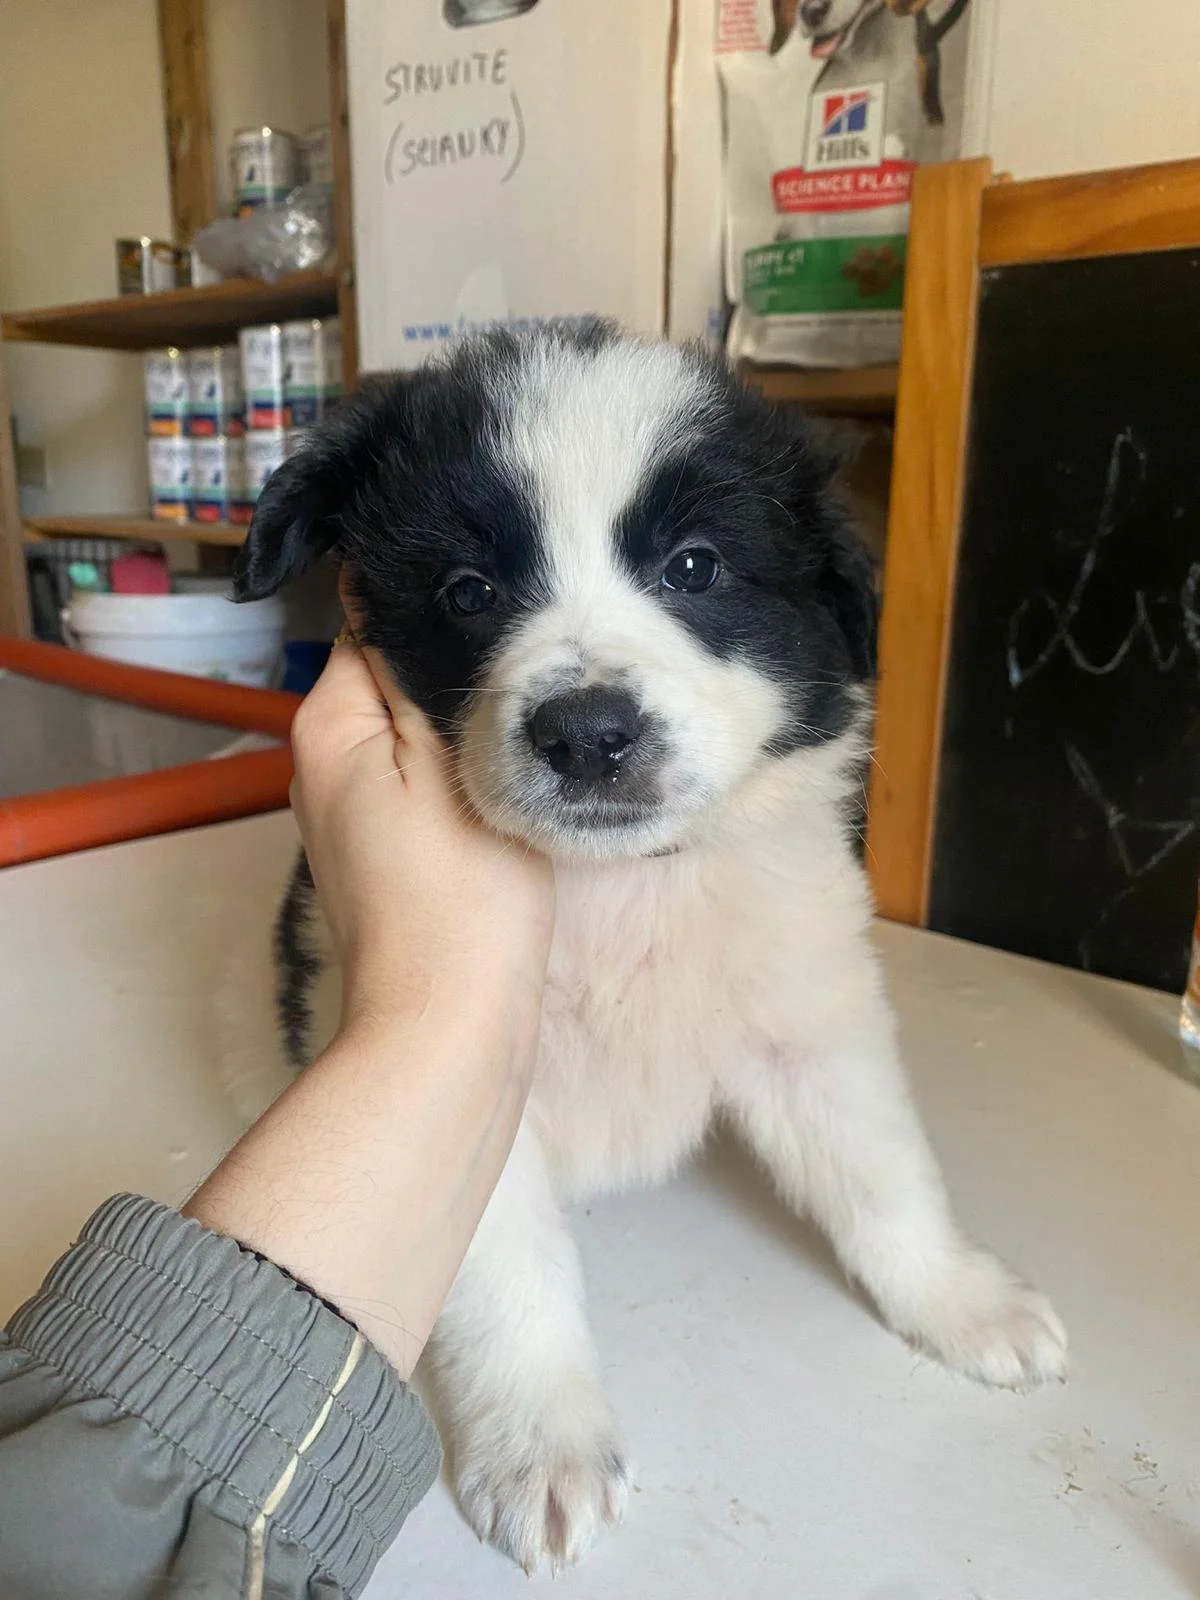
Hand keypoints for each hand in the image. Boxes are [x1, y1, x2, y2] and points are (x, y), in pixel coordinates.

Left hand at [288, 632, 554, 1031]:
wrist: (450, 1024)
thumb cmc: (459, 897)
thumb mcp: (447, 762)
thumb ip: (419, 677)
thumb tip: (402, 595)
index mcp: (327, 726)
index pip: (373, 625)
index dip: (437, 610)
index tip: (502, 609)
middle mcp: (322, 764)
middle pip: (393, 681)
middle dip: (454, 671)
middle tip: (532, 669)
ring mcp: (351, 813)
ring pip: (413, 734)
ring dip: (464, 725)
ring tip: (527, 723)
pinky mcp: (386, 853)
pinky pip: (421, 783)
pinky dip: (461, 773)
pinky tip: (506, 781)